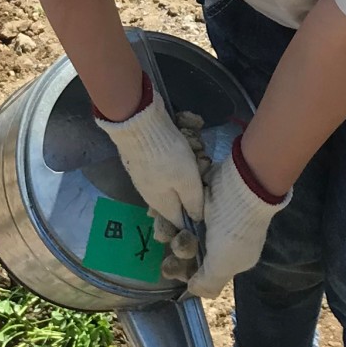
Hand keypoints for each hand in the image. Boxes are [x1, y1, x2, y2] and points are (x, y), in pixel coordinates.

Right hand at [93, 70, 204, 232]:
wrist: (137, 125)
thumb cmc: (166, 157)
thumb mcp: (188, 181)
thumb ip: (193, 203)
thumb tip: (196, 220)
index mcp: (161, 204)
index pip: (180, 221)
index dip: (194, 218)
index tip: (208, 205)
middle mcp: (149, 194)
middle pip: (175, 200)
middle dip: (190, 190)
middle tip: (203, 172)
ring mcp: (144, 176)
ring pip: (170, 182)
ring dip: (183, 173)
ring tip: (194, 156)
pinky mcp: (142, 160)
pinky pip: (163, 167)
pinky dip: (174, 161)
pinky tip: (180, 149)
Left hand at [176, 138, 279, 298]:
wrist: (240, 186)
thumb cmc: (233, 230)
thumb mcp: (224, 265)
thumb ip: (208, 283)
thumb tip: (193, 289)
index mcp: (230, 258)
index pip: (203, 272)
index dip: (185, 272)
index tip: (173, 269)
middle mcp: (219, 239)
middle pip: (188, 251)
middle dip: (177, 250)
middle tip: (175, 243)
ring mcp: (208, 218)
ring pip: (179, 230)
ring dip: (169, 231)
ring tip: (169, 227)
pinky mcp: (198, 198)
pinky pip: (176, 209)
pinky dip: (165, 212)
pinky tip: (154, 213)